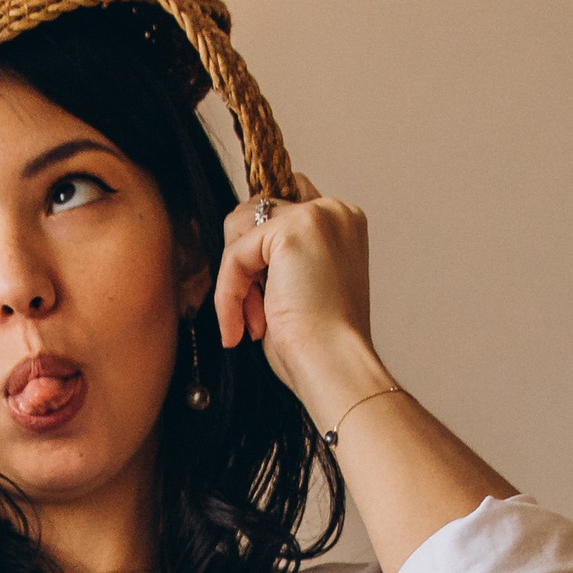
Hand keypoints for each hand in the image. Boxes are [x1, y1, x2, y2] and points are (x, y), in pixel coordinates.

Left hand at [211, 178, 378, 412]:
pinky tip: (245, 329)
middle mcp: (334, 211)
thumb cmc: (319, 342)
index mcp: (342, 223)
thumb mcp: (299, 285)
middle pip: (254, 209)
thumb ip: (278, 253)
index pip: (282, 205)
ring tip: (256, 321)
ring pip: (239, 226)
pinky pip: (235, 254)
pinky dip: (230, 295)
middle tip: (258, 313)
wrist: (335, 367)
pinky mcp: (292, 231)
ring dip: (237, 279)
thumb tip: (239, 233)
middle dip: (245, 262)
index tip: (262, 296)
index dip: (260, 248)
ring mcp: (316, 216)